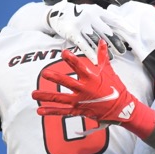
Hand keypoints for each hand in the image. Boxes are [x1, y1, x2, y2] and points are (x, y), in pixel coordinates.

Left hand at [32, 41, 154, 139]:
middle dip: (55, 78)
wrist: (121, 109)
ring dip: (46, 96)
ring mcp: (80, 102)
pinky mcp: (78, 111)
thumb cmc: (115, 88)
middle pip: (67, 83)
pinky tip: (39, 111)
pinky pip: (62, 112)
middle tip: (44, 74)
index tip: (64, 53)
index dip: (72, 60)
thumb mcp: (109, 71)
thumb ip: (102, 56)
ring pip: (60, 99)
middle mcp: (84, 90)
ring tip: (33, 94)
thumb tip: (102, 41)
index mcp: (91, 78)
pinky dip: (51, 111)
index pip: (80, 67)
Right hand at [47, 0, 125, 63]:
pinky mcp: (72, 32)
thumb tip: (118, 28)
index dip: (124, 26)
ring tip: (112, 57)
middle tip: (122, 50)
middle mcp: (90, 16)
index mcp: (97, 10)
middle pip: (106, 31)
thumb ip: (102, 19)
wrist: (57, 13)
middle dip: (115, 42)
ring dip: (105, 50)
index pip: (113, 18)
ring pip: (96, 39)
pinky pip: (83, 45)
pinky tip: (96, 60)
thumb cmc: (77, 14)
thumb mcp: (90, 12)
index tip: (133, 33)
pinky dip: (91, 54)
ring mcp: (81, 24)